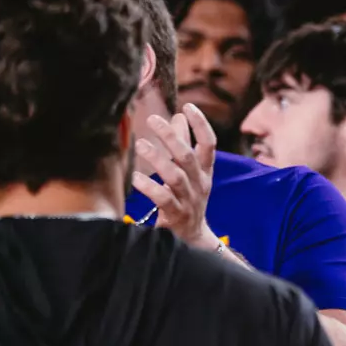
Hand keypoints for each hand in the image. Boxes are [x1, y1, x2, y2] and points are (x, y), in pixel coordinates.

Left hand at [133, 104, 219, 250]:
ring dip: (158, 159)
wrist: (193, 238)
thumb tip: (178, 116)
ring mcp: (189, 200)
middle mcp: (199, 184)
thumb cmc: (188, 198)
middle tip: (153, 120)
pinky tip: (137, 178)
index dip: (201, 125)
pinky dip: (150, 187)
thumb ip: (183, 145)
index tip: (188, 107)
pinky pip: (164, 199)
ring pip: (176, 177)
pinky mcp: (176, 215)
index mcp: (205, 171)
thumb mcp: (190, 172)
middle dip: (172, 137)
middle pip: (188, 157)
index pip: (209, 145)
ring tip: (140, 146)